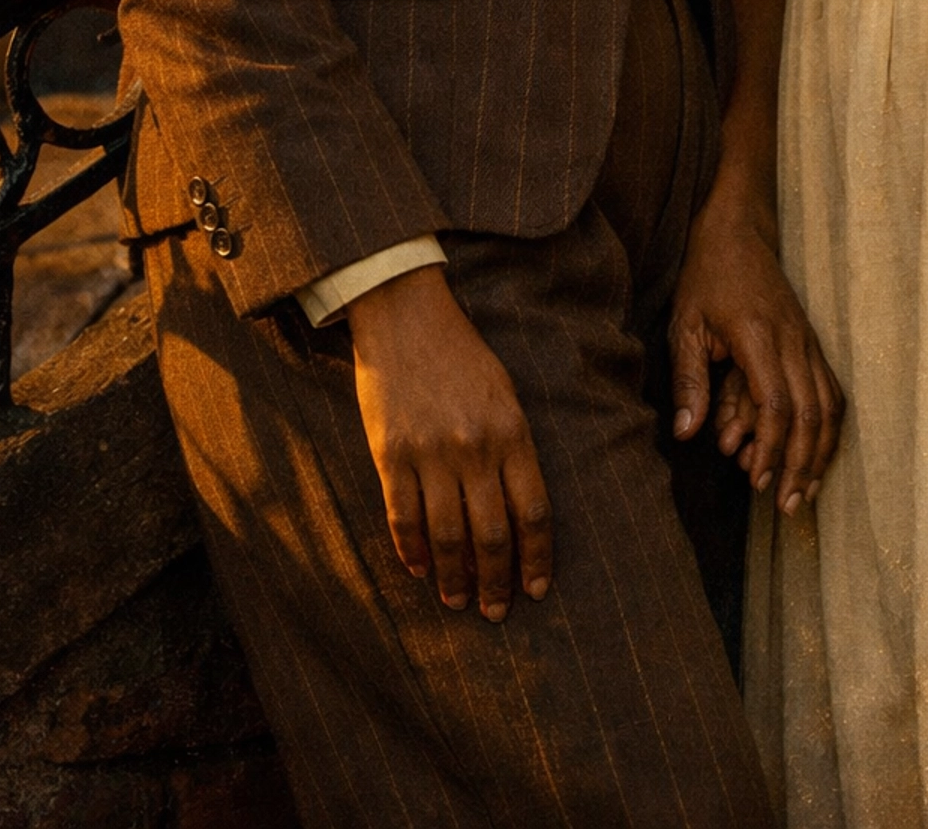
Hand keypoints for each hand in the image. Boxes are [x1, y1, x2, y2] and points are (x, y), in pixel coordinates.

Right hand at [348, 265, 551, 620]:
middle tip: (497, 611)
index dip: (536, 557)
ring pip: (448, 536)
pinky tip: (420, 570)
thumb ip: (512, 450)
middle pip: (492, 534)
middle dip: (496, 581)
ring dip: (454, 577)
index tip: (537, 589)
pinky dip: (413, 551)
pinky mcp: (390, 455)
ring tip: (457, 601)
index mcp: (512, 431)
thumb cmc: (462, 355)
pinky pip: (403, 518)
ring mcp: (430, 453)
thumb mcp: (503, 394)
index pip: (532, 511)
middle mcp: (474, 447)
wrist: (406, 316)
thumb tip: (515, 515)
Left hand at [669, 181, 844, 514]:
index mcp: (759, 336)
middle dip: (801, 465)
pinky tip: (816, 457)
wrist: (740, 229)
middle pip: (811, 414)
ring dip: (820, 454)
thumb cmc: (707, 275)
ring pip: (829, 406)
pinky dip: (828, 429)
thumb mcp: (685, 323)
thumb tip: (689, 434)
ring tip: (805, 493)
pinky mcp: (813, 344)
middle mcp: (793, 341)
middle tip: (787, 506)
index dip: (771, 449)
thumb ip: (689, 379)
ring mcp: (809, 342)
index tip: (757, 482)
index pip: (777, 404)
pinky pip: (831, 392)